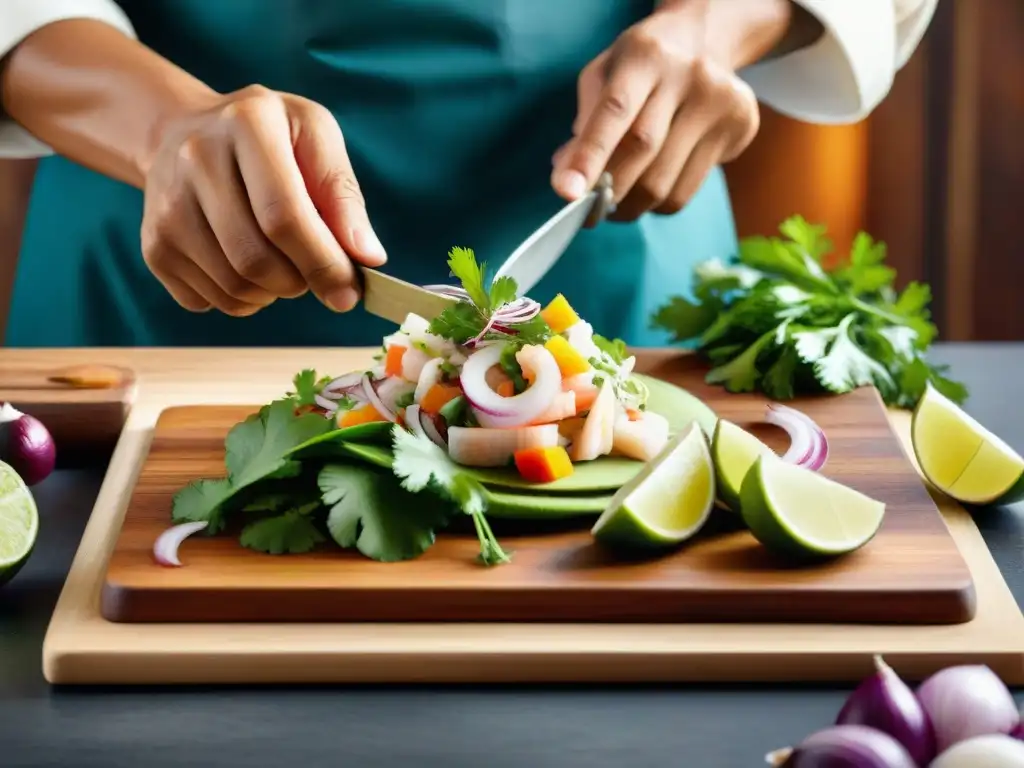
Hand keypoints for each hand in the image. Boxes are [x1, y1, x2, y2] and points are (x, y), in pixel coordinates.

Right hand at [141, 85, 384, 315]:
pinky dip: (243, 300)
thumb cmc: (270, 139)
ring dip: (273, 293)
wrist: (184, 134)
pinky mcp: (154, 246)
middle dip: (299, 282)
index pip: (283, 215)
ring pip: (234, 288)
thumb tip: (367, 257)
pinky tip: (247, 266)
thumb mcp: (315, 138)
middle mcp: (195, 160)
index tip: (349, 292)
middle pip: (255, 260)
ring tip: (283, 263)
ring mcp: (165, 206)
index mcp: (246, 123)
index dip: (322, 263)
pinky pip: (209, 302)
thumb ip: (344, 196)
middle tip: (314, 271)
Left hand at [551, 2, 765, 221]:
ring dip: (632, 205)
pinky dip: (658, 203)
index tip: (567, 192)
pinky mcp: (741, 127)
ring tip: (620, 200)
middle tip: (589, 210)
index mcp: (646, 55)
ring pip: (665, 183)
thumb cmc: (640, 68)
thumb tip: (567, 175)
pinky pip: (686, 192)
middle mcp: (689, 74)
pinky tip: (652, 184)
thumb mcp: (604, 75)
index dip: (589, 155)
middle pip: (643, 152)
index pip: (615, 110)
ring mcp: (720, 101)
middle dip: (608, 192)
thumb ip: (584, 122)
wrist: (703, 43)